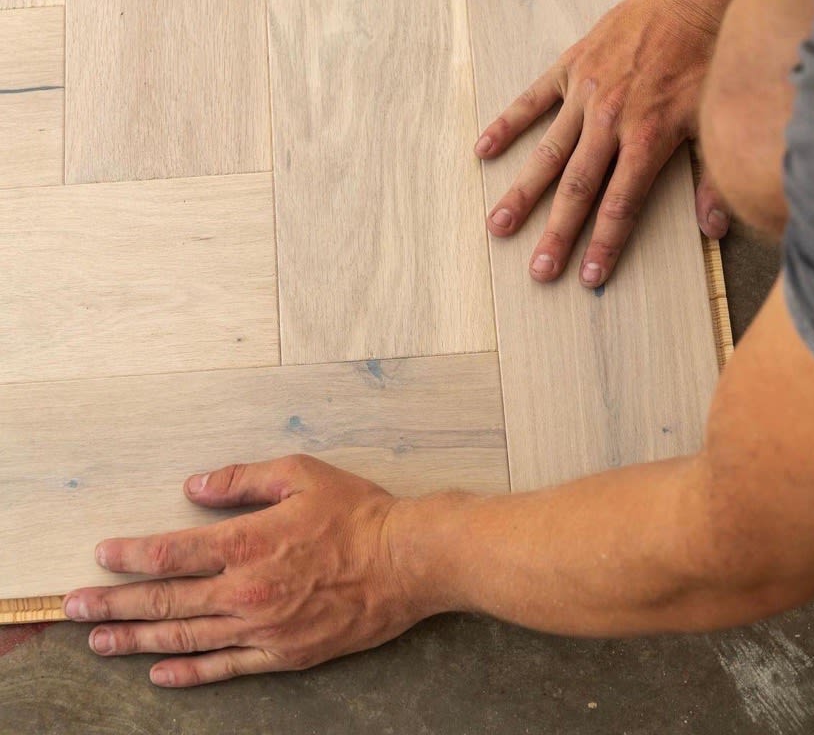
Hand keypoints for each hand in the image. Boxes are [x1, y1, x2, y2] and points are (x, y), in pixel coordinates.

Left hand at [63, 456, 421, 686]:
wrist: (405, 560)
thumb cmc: (356, 512)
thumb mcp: (299, 474)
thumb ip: (241, 479)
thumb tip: (194, 486)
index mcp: (247, 542)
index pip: (170, 553)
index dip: (130, 556)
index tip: (101, 555)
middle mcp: (246, 591)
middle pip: (166, 600)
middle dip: (114, 604)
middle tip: (74, 609)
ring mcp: (263, 629)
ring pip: (186, 637)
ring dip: (137, 639)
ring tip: (99, 642)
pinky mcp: (284, 654)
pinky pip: (225, 669)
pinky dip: (188, 672)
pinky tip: (159, 671)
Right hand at [474, 0, 729, 286]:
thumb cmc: (707, 59)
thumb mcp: (714, 120)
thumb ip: (711, 178)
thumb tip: (715, 229)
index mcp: (648, 138)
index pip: (621, 204)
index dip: (604, 244)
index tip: (587, 276)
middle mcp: (611, 122)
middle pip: (578, 189)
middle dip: (557, 233)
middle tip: (537, 269)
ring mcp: (584, 95)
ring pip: (548, 153)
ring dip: (522, 192)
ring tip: (498, 224)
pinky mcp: (569, 68)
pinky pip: (531, 101)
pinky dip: (507, 125)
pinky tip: (483, 151)